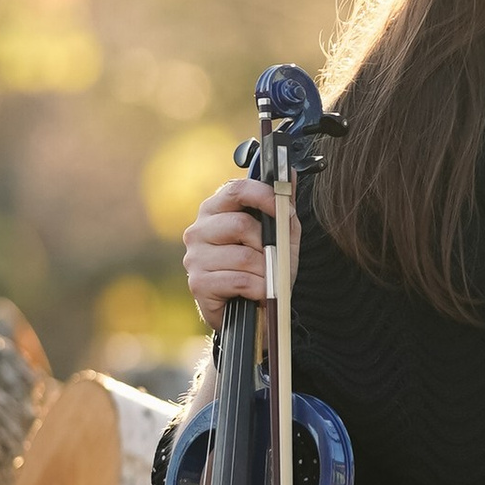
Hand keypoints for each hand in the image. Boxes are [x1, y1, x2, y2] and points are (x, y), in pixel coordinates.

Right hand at [181, 174, 298, 331]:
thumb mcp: (281, 237)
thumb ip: (283, 206)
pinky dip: (258, 288)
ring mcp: (194, 256)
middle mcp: (199, 230)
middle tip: (273, 258)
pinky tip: (258, 293)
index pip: (235, 189)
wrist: (253, 313)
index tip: (283, 207)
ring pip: (243, 256)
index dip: (262, 195)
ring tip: (266, 280)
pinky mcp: (198, 283)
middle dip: (266, 244)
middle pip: (239, 224)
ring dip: (264, 271)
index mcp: (216, 211)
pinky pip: (239, 280)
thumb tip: (290, 171)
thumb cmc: (263, 269)